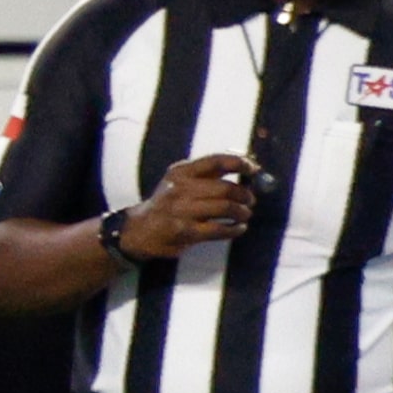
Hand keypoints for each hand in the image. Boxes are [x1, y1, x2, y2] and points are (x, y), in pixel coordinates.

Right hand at [115, 156, 261, 260]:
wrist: (139, 229)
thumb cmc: (167, 203)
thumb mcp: (179, 180)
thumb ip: (206, 173)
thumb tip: (245, 165)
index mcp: (181, 171)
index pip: (216, 161)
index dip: (240, 163)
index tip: (253, 169)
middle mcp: (180, 188)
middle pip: (225, 187)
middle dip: (244, 194)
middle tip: (250, 199)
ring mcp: (182, 211)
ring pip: (225, 208)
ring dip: (241, 211)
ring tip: (245, 214)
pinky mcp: (185, 232)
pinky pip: (218, 229)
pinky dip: (234, 229)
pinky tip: (238, 228)